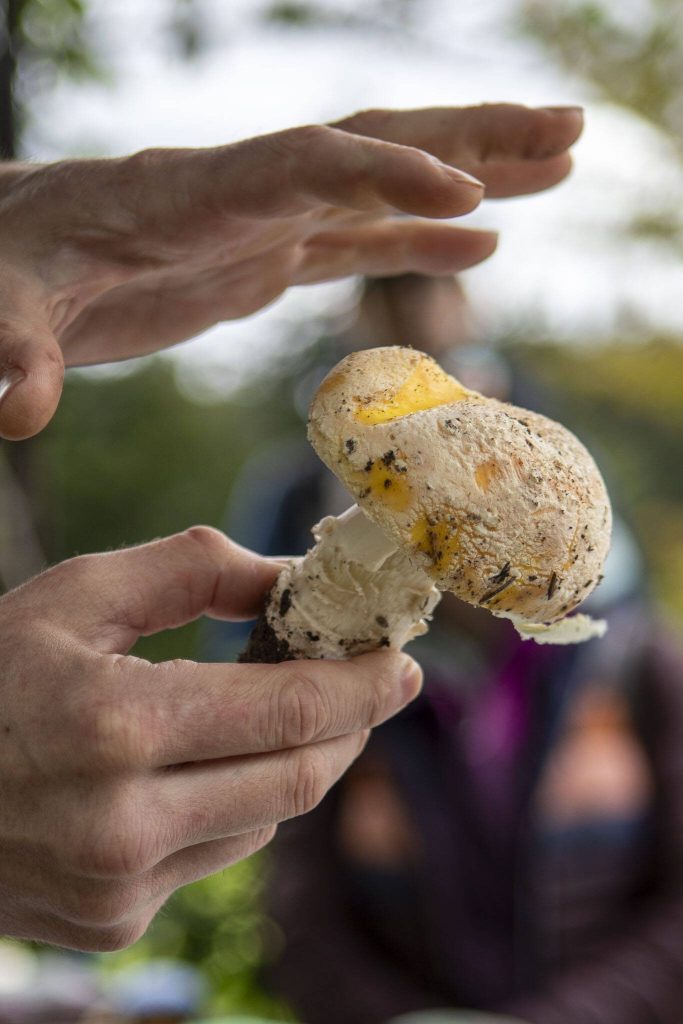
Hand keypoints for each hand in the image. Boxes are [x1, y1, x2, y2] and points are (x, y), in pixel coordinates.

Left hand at [0, 103, 581, 438]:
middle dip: (473, 138)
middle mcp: (245, 192)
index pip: (308, 164)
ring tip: (559, 162)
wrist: (10, 250)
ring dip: (475, 172)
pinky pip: (362, 237)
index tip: (470, 201)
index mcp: (192, 194)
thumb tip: (14, 411)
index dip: (389, 178)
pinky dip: (425, 237)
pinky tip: (485, 242)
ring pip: (386, 183)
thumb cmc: (5, 270)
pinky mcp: (267, 255)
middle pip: (375, 146)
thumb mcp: (2, 311)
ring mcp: (264, 221)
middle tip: (567, 132)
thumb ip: (14, 352)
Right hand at [0, 526, 420, 950]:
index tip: (403, 660)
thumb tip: (289, 577)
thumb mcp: (75, 595)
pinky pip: (216, 855)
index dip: (362, 685)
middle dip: (350, 724)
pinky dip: (236, 805)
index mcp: (116, 727)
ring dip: (293, 762)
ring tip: (279, 709)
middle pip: (299, 777)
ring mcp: (120, 888)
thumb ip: (190, 570)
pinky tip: (204, 766)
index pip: (290, 712)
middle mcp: (125, 825)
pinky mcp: (114, 921)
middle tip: (374, 681)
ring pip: (267, 821)